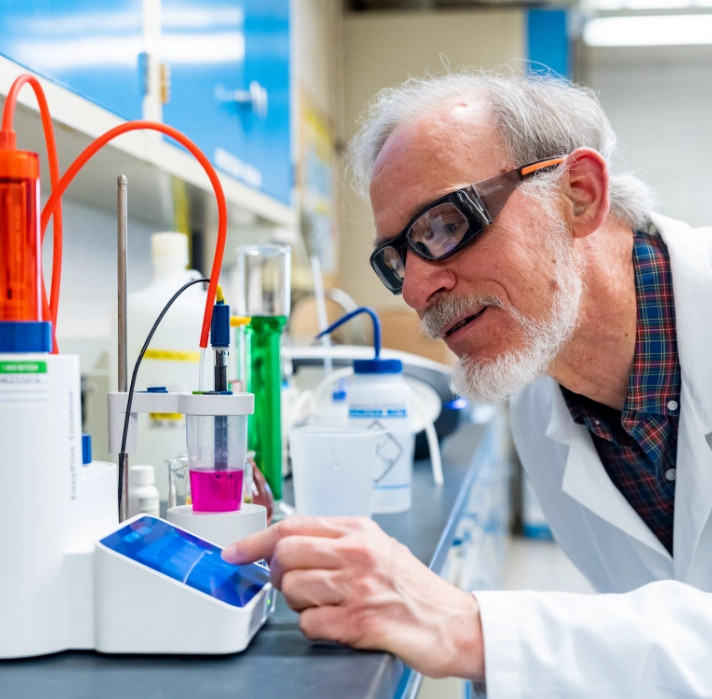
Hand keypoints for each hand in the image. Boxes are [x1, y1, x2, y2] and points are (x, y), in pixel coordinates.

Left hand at [222, 516, 484, 681]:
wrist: (451, 622)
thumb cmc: (413, 586)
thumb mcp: (378, 546)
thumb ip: (337, 540)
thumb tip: (287, 543)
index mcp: (359, 530)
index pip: (293, 526)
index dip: (256, 540)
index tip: (235, 551)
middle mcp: (358, 553)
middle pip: (285, 554)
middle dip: (277, 573)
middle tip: (291, 583)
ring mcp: (358, 587)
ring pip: (292, 590)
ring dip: (298, 603)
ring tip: (325, 604)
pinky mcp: (360, 621)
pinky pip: (309, 624)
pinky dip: (315, 627)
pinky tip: (337, 623)